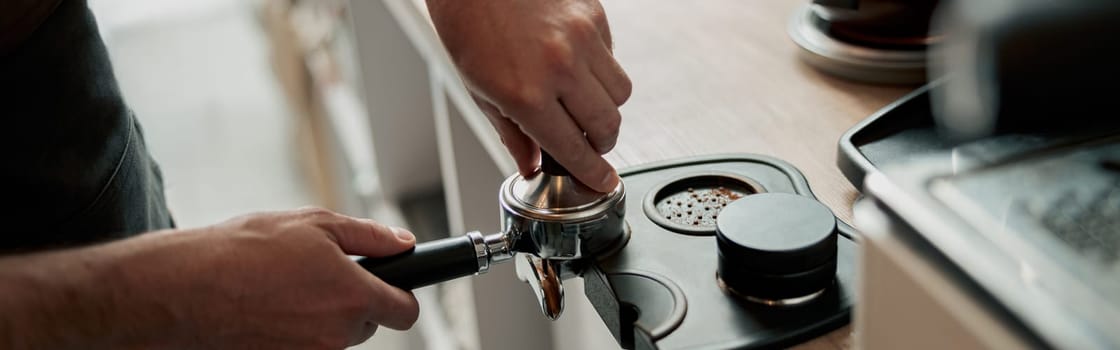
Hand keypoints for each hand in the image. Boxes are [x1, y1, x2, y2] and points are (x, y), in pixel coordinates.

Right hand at [110, 208, 418, 348]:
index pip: (405, 311)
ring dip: (322, 318)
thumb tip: (403, 243)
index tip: (391, 287)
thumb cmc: (245, 252)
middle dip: (352, 303)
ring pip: (335, 338)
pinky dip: (296, 333)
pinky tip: (272, 310)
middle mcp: (337, 334)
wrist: (187, 289)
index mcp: (353, 295)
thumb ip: (370, 236)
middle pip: (367, 325)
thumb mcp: (315, 224)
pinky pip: (307, 348)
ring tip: (286, 290)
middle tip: (317, 278)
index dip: (401, 295)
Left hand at [427, 0, 631, 191]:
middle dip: (602, 143)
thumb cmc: (469, 25)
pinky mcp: (594, 15)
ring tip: (581, 100)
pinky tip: (573, 62)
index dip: (593, 172)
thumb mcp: (479, 91)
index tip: (603, 181)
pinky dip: (600, 69)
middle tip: (589, 143)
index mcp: (526, 94)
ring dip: (606, 106)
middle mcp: (560, 68)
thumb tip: (532, 163)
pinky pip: (613, 56)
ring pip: (620, 93)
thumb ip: (512, 134)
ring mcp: (581, 39)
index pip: (573, 149)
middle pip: (608, 125)